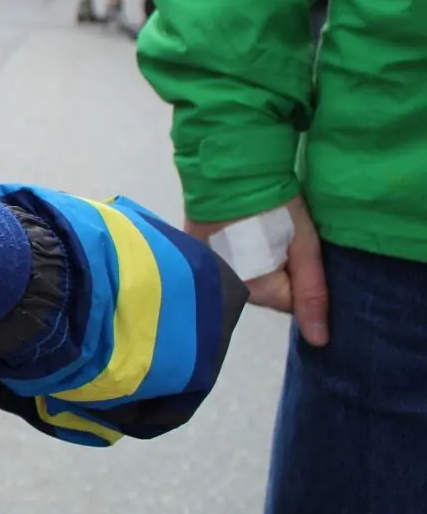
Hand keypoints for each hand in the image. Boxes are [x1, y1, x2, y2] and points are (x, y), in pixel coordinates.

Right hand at [187, 195, 328, 345]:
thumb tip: (320, 342)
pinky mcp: (193, 248)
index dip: (300, 277)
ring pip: (243, 273)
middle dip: (275, 270)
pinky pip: (221, 259)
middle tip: (279, 235)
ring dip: (253, 258)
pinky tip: (236, 225)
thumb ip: (312, 294)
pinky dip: (232, 248)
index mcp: (254, 291)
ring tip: (257, 227)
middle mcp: (224, 287)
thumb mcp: (304, 249)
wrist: (229, 170)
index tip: (299, 249)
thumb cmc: (275, 209)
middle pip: (263, 288)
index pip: (289, 301)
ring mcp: (205, 267)